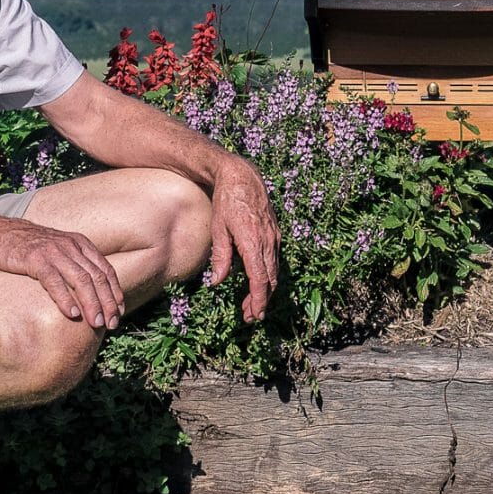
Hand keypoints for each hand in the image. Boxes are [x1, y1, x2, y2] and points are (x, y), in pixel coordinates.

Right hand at [0, 218, 124, 329]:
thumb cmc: (28, 248)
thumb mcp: (58, 250)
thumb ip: (75, 264)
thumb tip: (90, 292)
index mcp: (80, 243)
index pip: (106, 269)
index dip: (115, 292)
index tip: (120, 311)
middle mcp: (71, 246)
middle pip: (97, 277)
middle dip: (107, 302)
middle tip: (112, 323)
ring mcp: (54, 252)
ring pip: (81, 280)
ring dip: (91, 304)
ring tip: (96, 323)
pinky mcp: (35, 259)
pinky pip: (54, 281)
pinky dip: (65, 298)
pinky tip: (72, 314)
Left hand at [203, 156, 281, 322]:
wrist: (243, 177)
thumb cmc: (226, 201)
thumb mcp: (218, 229)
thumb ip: (221, 257)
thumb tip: (217, 282)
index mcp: (253, 242)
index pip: (260, 279)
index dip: (258, 300)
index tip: (255, 315)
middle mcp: (268, 241)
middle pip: (270, 280)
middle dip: (261, 301)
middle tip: (251, 317)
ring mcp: (274, 237)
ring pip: (274, 271)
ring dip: (265, 290)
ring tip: (252, 305)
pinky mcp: (275, 233)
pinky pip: (274, 259)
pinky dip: (268, 275)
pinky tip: (257, 281)